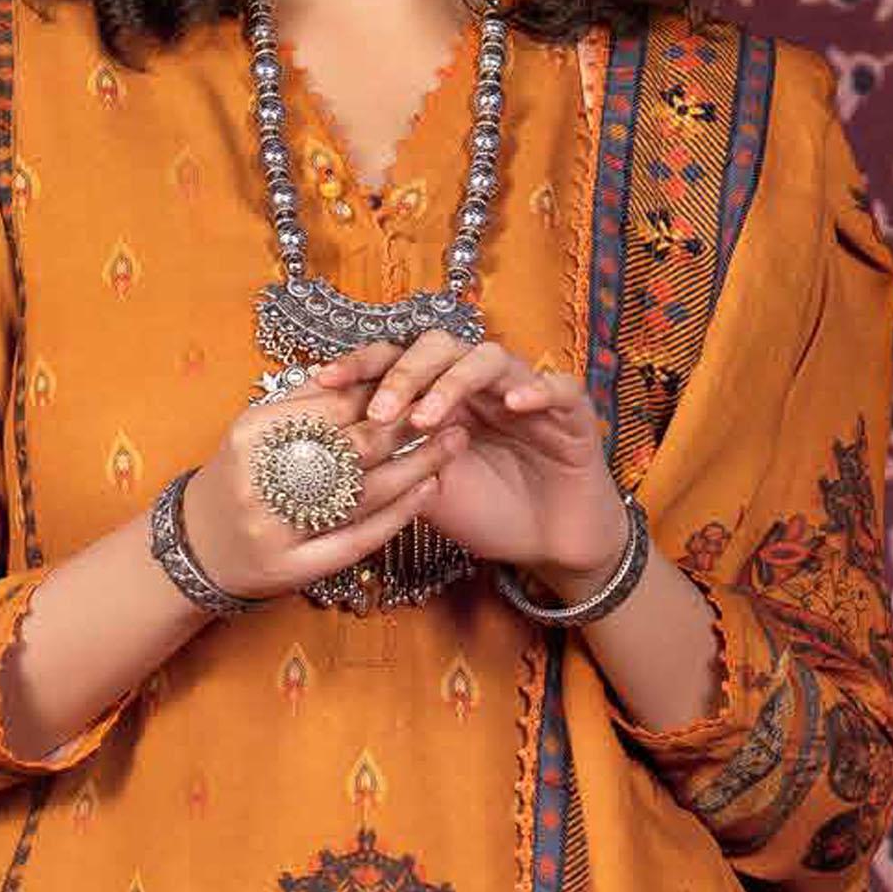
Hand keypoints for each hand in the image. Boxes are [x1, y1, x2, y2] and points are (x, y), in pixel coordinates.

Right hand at [181, 371, 468, 603]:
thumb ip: (306, 399)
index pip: (333, 403)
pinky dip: (399, 514)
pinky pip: (357, 539)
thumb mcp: (258, 426)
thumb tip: (364, 368)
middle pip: (354, 446)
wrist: (197, 547)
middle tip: (452, 406)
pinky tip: (429, 491)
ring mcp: (277, 529)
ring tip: (455, 442)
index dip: (384, 389)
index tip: (424, 377)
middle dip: (411, 424)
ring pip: (364, 493)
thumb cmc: (239, 474)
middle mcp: (262, 480)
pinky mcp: (293, 569)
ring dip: (419, 465)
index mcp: (254, 433)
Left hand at [314, 333, 628, 598]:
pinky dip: (536, 388)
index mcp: (441, 395)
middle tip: (380, 412)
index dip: (360, 365)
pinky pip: (558, 386)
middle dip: (404, 373)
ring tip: (428, 418)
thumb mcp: (426, 492)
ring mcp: (524, 391)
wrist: (550, 544)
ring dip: (453, 381)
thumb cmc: (487, 511)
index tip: (321, 380)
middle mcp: (479, 383)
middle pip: (438, 347)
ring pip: (488, 357)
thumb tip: (330, 451)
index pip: (396, 361)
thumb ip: (391, 466)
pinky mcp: (571, 410)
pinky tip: (514, 403)